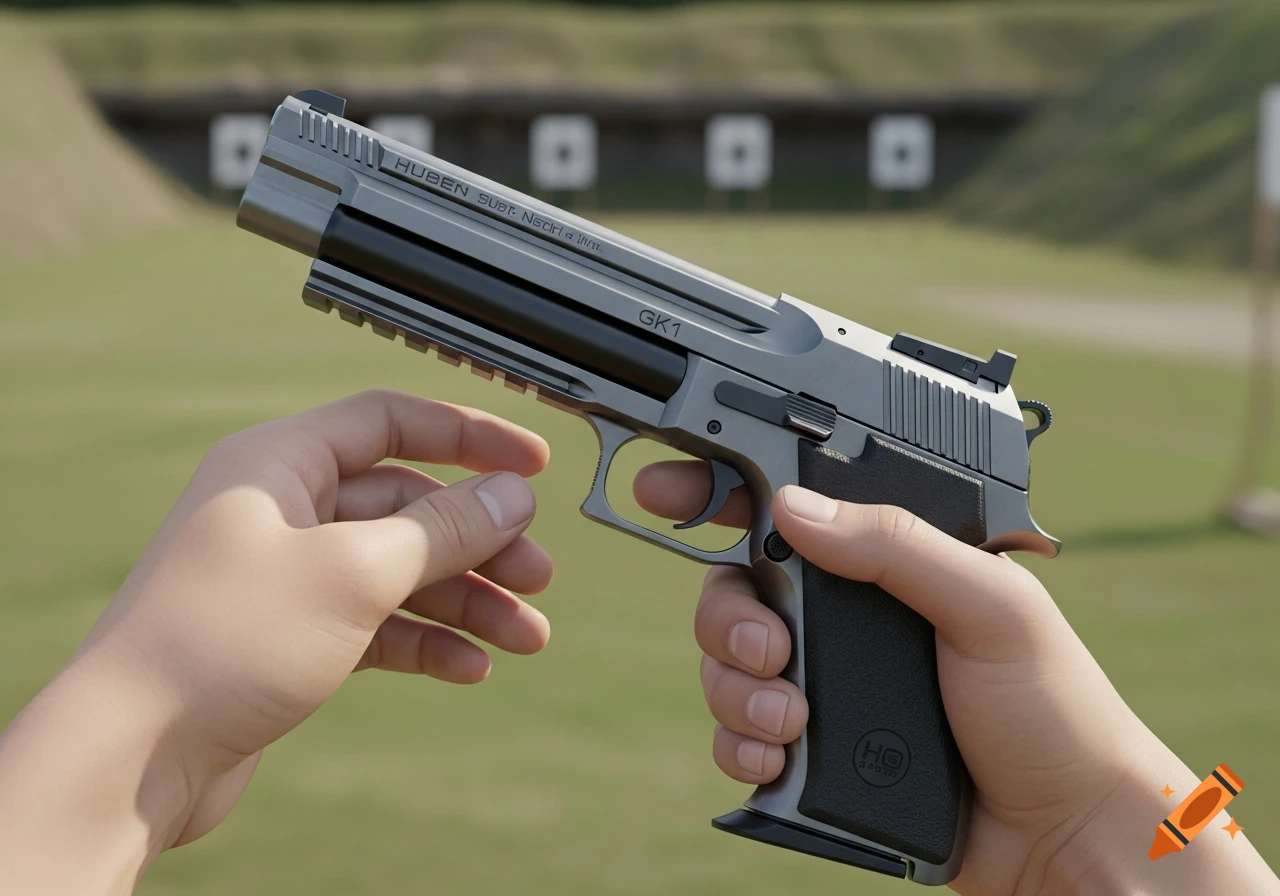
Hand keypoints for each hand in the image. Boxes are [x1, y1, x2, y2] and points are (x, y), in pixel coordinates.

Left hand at [0, 391, 552, 892]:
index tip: (534, 460)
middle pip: (407, 505)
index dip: (469, 436)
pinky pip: (377, 624)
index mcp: (280, 462)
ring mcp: (287, 576)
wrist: (132, 754)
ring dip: (465, 601)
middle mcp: (283, 510)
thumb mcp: (355, 571)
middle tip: (538, 575)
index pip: (391, 421)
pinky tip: (470, 668)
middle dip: (479, 541)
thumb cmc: (222, 641)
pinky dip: (426, 641)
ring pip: (399, 571)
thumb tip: (513, 495)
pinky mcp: (291, 637)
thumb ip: (443, 528)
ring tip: (526, 636)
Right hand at [634, 463, 1279, 895]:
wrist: (1061, 833)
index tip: (664, 490)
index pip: (787, 509)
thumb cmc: (1052, 709)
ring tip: (790, 719)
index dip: (718, 490)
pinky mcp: (810, 750)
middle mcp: (843, 616)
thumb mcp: (992, 606)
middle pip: (733, 588)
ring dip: (735, 689)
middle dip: (726, 618)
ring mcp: (823, 684)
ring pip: (723, 664)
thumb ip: (898, 546)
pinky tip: (778, 757)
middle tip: (768, 649)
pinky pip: (734, 735)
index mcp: (885, 562)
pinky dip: (739, 744)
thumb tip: (791, 508)